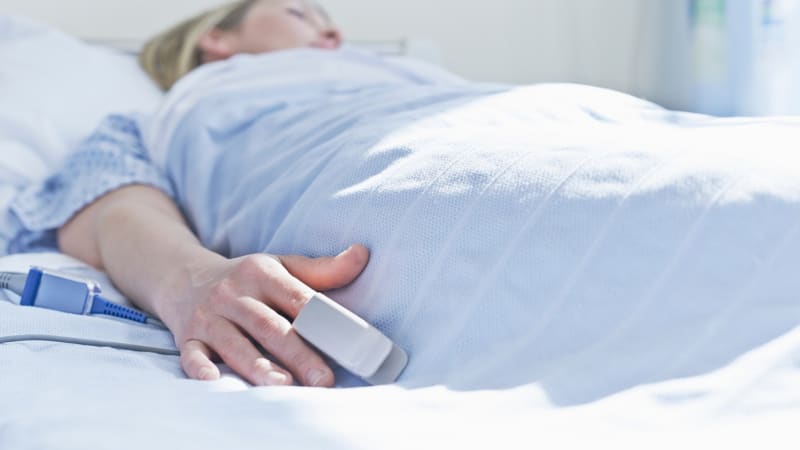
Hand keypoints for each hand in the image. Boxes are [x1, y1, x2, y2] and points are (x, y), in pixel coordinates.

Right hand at [157, 244, 369, 386]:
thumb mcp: (281, 265)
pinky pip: (192, 354)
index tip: (346, 342)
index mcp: (261, 273)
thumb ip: (322, 269)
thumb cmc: (246, 277)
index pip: (296, 297)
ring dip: (257, 365)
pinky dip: (201, 368)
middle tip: (323, 379)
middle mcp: (234, 294)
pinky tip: (216, 382)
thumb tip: (362, 254)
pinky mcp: (187, 337)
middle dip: (298, 354)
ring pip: (234, 343)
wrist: (183, 276)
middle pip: (269, 326)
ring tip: (282, 386)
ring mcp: (208, 316)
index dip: (321, 320)